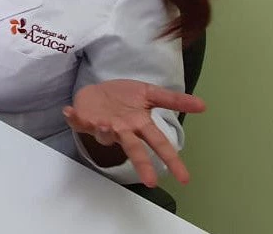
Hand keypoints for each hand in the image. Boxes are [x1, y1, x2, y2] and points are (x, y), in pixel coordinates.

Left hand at [63, 79, 206, 186]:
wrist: (98, 91)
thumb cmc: (124, 97)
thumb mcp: (150, 94)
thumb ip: (174, 100)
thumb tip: (203, 105)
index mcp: (139, 125)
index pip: (159, 144)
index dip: (171, 160)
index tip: (184, 179)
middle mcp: (122, 130)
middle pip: (134, 149)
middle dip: (142, 164)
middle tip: (151, 181)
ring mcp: (102, 126)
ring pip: (104, 135)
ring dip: (104, 133)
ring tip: (107, 126)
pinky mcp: (83, 119)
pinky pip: (76, 120)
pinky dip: (72, 117)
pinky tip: (68, 111)